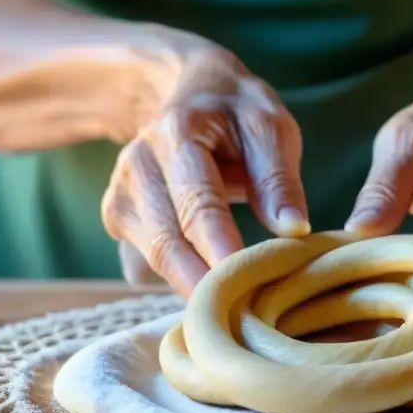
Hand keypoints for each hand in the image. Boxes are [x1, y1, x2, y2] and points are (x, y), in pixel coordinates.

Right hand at [102, 42, 309, 297]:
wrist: (186, 92)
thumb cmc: (236, 112)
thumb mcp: (269, 125)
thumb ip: (278, 176)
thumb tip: (294, 230)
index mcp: (177, 133)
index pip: (197, 201)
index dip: (218, 246)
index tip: (242, 283)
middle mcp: (138, 164)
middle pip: (167, 239)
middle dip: (203, 283)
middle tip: (243, 320)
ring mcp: (121, 192)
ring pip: (154, 257)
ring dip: (191, 288)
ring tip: (234, 317)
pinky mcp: (119, 217)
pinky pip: (147, 261)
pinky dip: (178, 281)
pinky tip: (210, 298)